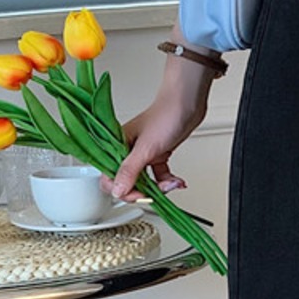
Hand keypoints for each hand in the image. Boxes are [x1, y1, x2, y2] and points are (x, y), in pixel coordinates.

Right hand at [102, 84, 209, 201]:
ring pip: (145, 181)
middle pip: (128, 182)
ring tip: (170, 184)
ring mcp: (144, 154)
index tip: (137, 194)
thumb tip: (117, 190)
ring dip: (159, 187)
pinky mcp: (158, 155)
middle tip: (155, 193)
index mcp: (118, 146)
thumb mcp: (145, 149)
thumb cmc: (165, 117)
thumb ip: (130, 171)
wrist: (188, 104)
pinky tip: (176, 180)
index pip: (110, 177)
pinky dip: (168, 181)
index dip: (123, 189)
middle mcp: (128, 151)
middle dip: (144, 190)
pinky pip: (159, 175)